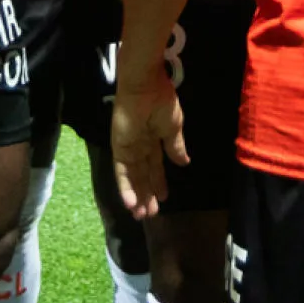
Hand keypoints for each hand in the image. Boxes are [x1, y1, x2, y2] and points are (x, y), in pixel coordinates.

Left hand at [112, 69, 186, 220]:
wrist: (145, 87)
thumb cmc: (161, 103)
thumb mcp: (173, 127)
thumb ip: (175, 146)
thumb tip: (184, 163)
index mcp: (154, 138)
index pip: (155, 165)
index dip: (159, 181)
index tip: (164, 198)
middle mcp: (140, 146)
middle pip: (143, 175)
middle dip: (147, 194)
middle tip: (151, 214)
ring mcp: (128, 148)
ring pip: (132, 178)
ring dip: (137, 196)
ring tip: (142, 215)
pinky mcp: (119, 148)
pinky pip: (121, 172)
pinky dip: (126, 188)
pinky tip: (131, 203)